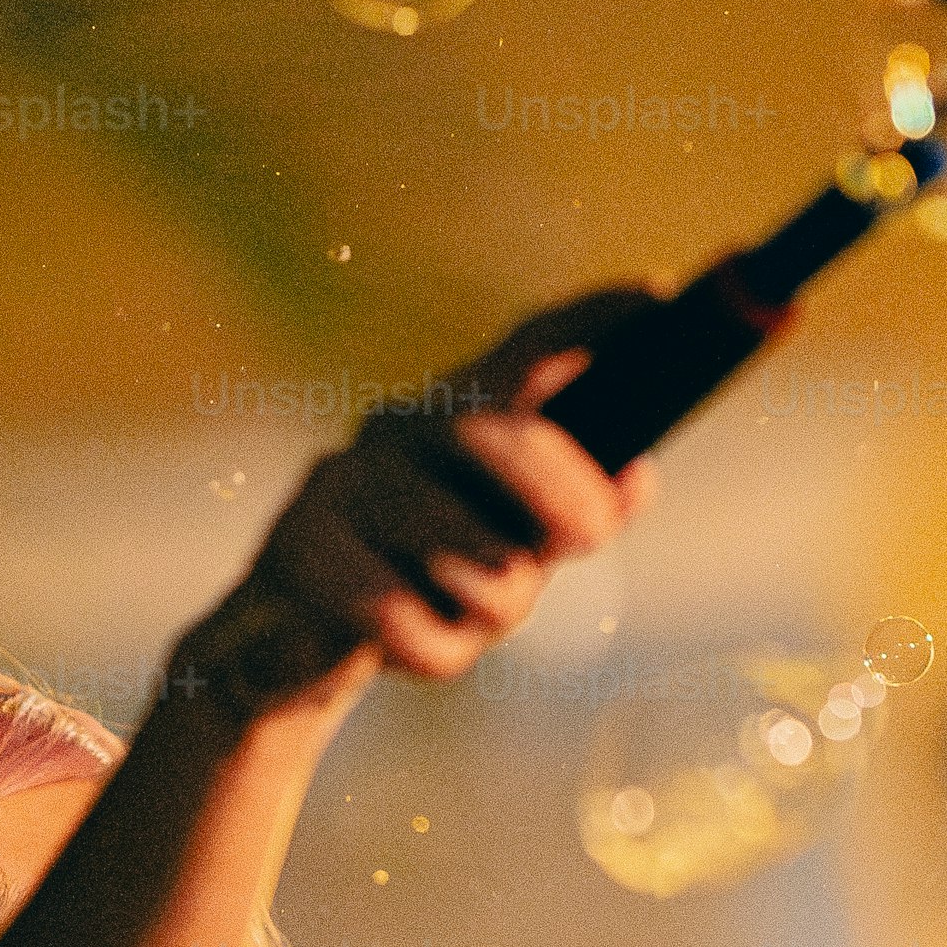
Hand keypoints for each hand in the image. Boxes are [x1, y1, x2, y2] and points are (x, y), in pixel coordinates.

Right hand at [175, 283, 664, 713]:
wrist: (283, 651)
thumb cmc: (419, 586)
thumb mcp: (510, 548)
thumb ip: (572, 511)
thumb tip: (639, 475)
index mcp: (458, 414)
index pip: (527, 349)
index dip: (593, 318)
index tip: (662, 293)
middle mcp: (396, 428)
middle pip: (498, 434)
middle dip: (565, 496)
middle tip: (586, 540)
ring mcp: (341, 481)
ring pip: (469, 553)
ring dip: (495, 608)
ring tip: (461, 614)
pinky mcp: (297, 548)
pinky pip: (404, 618)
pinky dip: (431, 653)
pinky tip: (394, 646)